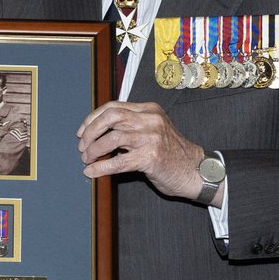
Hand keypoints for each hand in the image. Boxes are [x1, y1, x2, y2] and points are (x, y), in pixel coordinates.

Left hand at [76, 101, 211, 201]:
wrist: (196, 171)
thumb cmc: (171, 153)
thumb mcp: (153, 130)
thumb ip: (131, 126)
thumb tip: (98, 133)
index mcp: (149, 110)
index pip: (113, 107)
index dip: (93, 118)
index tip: (82, 131)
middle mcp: (150, 120)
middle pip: (111, 117)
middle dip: (91, 131)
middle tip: (82, 146)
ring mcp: (151, 138)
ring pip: (112, 138)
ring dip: (94, 150)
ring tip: (87, 159)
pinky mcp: (151, 157)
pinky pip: (118, 162)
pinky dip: (100, 168)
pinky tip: (92, 172)